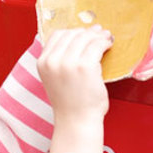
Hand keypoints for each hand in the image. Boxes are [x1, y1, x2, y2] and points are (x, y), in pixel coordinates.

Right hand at [37, 26, 113, 152]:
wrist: (77, 121)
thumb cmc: (71, 102)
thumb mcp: (55, 77)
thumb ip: (59, 59)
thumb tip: (76, 38)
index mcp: (43, 62)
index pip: (57, 35)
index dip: (73, 31)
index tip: (84, 33)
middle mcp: (53, 61)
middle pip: (73, 34)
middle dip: (88, 32)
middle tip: (99, 33)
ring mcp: (69, 63)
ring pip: (86, 37)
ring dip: (98, 35)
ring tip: (106, 38)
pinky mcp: (85, 66)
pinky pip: (97, 45)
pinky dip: (104, 42)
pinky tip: (109, 44)